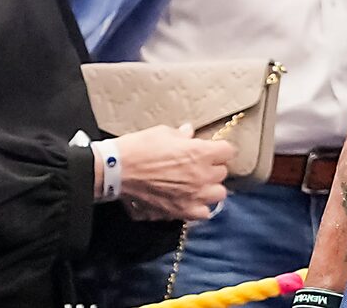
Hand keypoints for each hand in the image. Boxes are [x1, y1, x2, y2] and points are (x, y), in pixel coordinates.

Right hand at [112, 125, 231, 221]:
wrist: (117, 171)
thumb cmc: (141, 147)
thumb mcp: (164, 133)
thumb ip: (182, 136)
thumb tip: (189, 133)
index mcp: (202, 152)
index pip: (228, 151)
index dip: (219, 150)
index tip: (211, 150)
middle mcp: (202, 176)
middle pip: (222, 173)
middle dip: (212, 169)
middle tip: (199, 167)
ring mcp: (193, 196)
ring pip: (218, 195)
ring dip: (209, 189)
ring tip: (197, 185)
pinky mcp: (180, 211)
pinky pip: (201, 214)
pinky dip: (198, 208)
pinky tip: (189, 202)